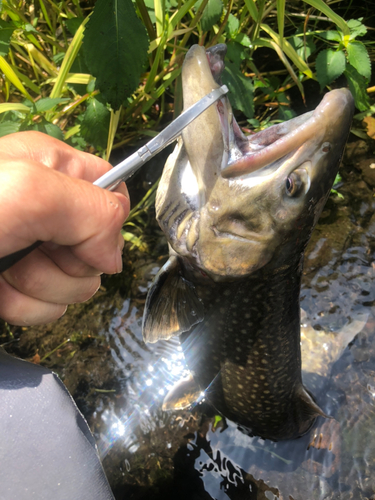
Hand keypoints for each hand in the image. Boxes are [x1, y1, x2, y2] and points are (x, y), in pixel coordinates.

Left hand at [0, 132, 129, 325]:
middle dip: (66, 263)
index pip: (111, 191)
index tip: (74, 238)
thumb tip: (112, 257)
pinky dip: (24, 306)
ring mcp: (32, 248)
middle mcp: (46, 206)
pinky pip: (50, 306)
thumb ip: (91, 210)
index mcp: (51, 167)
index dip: (103, 221)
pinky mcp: (18, 284)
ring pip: (77, 282)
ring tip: (3, 272)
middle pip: (97, 244)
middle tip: (26, 254)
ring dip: (41, 288)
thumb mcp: (25, 194)